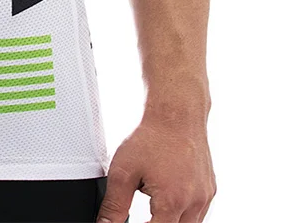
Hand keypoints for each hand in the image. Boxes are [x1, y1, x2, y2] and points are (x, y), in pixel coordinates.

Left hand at [96, 113, 215, 222]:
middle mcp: (194, 204)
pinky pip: (198, 212)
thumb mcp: (122, 171)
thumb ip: (114, 204)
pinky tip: (169, 195)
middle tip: (143, 215)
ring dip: (170, 220)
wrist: (176, 113)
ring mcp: (205, 197)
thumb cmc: (151, 138)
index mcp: (172, 203)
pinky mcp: (210, 190)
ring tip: (154, 200)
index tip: (130, 222)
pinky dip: (182, 212)